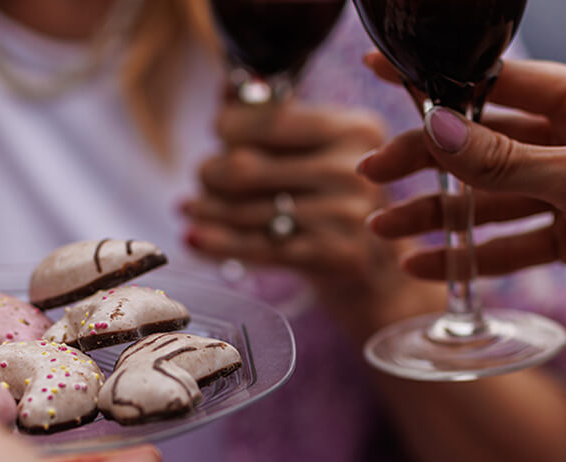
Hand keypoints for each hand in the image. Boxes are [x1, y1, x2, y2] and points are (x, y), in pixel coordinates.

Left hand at [183, 98, 432, 330]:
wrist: (377, 267)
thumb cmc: (336, 197)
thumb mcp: (321, 150)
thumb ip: (276, 117)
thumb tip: (224, 89)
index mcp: (354, 128)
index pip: (271, 121)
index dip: (230, 126)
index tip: (217, 133)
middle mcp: (353, 169)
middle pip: (249, 167)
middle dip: (212, 172)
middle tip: (202, 177)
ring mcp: (346, 215)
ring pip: (247, 210)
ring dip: (207, 209)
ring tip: (188, 207)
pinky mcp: (333, 255)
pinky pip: (258, 247)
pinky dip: (218, 242)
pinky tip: (193, 237)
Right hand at [358, 56, 565, 325]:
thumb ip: (504, 159)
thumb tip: (437, 128)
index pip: (505, 81)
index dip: (444, 83)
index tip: (388, 74)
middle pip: (489, 142)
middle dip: (430, 161)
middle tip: (376, 174)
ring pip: (493, 196)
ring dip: (442, 214)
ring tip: (387, 231)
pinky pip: (511, 241)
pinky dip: (472, 253)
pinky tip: (430, 265)